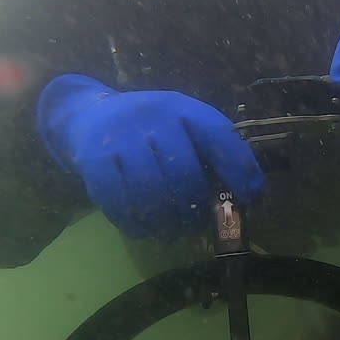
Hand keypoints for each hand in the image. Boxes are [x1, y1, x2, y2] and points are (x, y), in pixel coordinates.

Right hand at [37, 75, 263, 238]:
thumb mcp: (181, 128)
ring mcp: (121, 138)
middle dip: (195, 208)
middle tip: (197, 225)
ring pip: (151, 192)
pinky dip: (136, 224)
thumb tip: (249, 198)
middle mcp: (152, 118)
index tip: (251, 198)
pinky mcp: (93, 161)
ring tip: (172, 231)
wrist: (88, 115)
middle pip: (183, 172)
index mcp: (182, 108)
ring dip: (166, 222)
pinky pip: (118, 203)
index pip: (218, 134)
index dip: (240, 169)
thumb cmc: (148, 130)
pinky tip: (144, 228)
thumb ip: (212, 154)